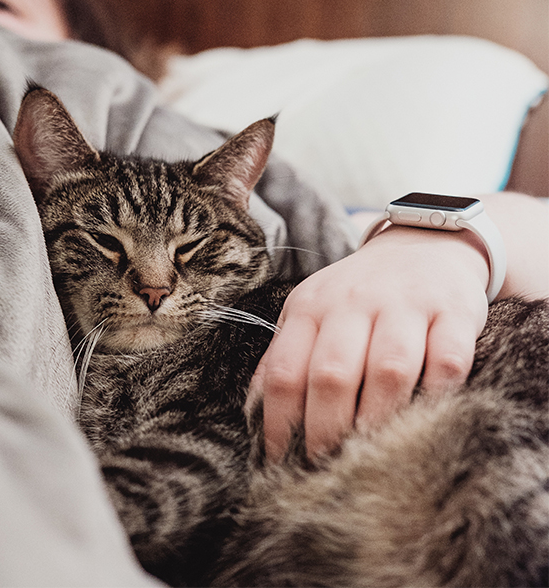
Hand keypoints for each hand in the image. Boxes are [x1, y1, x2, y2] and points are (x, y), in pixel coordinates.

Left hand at [247, 225, 489, 460]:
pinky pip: (447, 361)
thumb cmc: (358, 293)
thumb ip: (285, 355)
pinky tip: (426, 417)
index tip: (281, 461)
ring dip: (378, 421)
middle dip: (325, 431)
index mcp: (311, 307)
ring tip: (371, 455)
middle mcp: (353, 302)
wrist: (422, 243)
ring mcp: (406, 305)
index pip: (284, 371)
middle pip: (332, 375)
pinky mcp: (453, 311)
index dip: (278, 424)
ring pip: (389, 370)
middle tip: (327, 466)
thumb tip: (255, 412)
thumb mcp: (312, 311)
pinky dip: (437, 395)